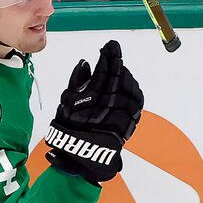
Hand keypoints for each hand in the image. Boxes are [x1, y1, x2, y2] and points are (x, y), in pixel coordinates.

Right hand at [45, 40, 143, 184]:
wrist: (82, 156)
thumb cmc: (70, 128)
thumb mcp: (66, 103)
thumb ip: (76, 81)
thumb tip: (86, 64)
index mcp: (93, 98)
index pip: (104, 71)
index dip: (108, 56)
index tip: (109, 46)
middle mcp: (110, 105)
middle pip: (119, 77)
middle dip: (116, 62)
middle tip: (113, 53)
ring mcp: (122, 114)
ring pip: (129, 87)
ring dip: (125, 74)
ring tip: (119, 68)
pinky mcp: (130, 122)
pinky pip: (136, 101)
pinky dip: (133, 89)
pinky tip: (128, 84)